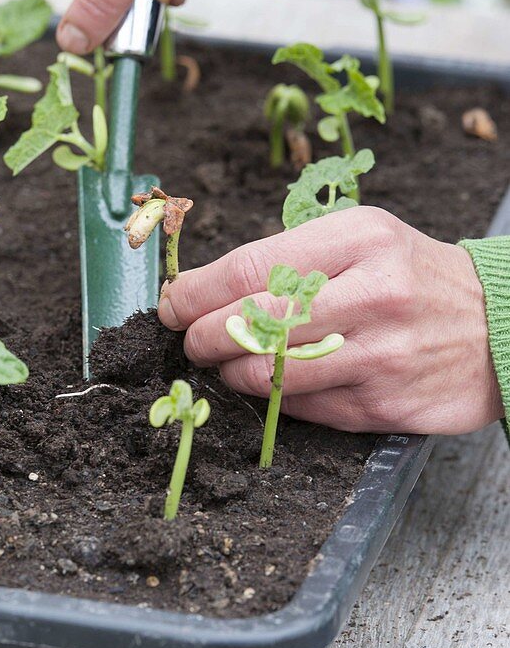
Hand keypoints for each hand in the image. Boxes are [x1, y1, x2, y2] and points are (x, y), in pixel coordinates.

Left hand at [158, 207, 502, 434]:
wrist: (500, 323)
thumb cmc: (412, 276)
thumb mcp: (363, 239)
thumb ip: (292, 257)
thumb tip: (206, 291)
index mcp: (359, 240)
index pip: (250, 269)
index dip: (195, 293)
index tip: (171, 304)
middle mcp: (372, 294)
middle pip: (252, 324)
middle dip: (202, 337)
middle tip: (191, 341)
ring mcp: (380, 354)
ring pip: (271, 375)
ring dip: (232, 373)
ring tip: (229, 364)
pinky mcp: (385, 403)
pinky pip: (304, 409)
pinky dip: (277, 399)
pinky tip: (276, 385)